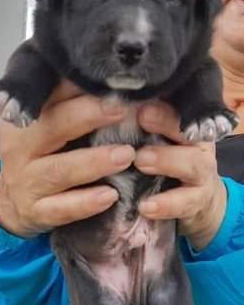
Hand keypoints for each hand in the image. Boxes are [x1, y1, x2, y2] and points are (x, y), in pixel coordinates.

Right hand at [0, 82, 134, 236]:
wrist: (12, 202)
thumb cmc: (38, 152)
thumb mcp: (43, 123)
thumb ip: (66, 100)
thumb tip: (109, 74)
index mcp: (23, 117)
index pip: (49, 95)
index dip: (76, 85)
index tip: (107, 77)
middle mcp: (20, 147)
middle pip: (52, 127)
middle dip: (88, 116)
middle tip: (121, 108)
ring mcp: (27, 182)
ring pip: (60, 170)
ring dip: (94, 162)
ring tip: (125, 155)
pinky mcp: (37, 211)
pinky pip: (62, 208)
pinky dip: (85, 203)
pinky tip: (110, 196)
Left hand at [135, 101, 225, 249]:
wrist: (195, 200)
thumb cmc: (167, 161)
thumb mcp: (155, 140)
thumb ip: (137, 126)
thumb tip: (103, 106)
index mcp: (184, 124)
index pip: (175, 106)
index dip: (160, 101)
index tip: (138, 97)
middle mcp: (197, 144)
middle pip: (187, 129)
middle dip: (166, 122)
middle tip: (142, 116)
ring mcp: (201, 174)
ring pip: (191, 164)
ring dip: (166, 161)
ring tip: (141, 161)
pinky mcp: (197, 202)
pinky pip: (183, 203)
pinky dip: (165, 205)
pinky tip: (145, 206)